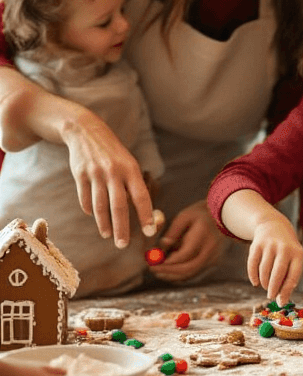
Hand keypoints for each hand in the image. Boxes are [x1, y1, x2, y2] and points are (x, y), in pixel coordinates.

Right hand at [65, 108, 154, 247]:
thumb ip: (134, 186)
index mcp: (130, 169)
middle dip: (122, 228)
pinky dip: (89, 209)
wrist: (86, 131)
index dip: (146, 215)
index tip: (149, 232)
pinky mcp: (80, 174)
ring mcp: (95, 173)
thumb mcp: (128, 164)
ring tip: (108, 235)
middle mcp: (113, 171)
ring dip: (104, 224)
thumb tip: (145, 215)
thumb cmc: (113, 153)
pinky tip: (93, 216)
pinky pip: (85, 198)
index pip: (141, 196)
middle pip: (119, 206)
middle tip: (123, 244)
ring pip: (100, 206)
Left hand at [147, 203, 223, 281]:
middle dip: (168, 272)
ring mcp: (214, 257)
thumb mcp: (185, 217)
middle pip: (188, 268)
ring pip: (192, 273)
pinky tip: (170, 272)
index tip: (152, 263)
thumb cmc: (202, 214)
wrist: (226, 216)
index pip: (184, 254)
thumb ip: (172, 232)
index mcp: (203, 235)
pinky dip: (181, 274)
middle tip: (153, 270)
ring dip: (173, 276)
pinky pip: (195, 272)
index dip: (167, 262)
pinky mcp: (214, 262)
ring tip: (158, 272)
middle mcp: (211, 249)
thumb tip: (160, 248)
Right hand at [247, 218, 302, 303]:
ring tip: (266, 286)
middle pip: (277, 273)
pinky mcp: (257, 244)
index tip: (281, 301)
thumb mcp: (293, 260)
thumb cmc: (286, 251)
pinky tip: (256, 282)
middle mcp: (284, 248)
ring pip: (264, 270)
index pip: (293, 275)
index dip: (286, 290)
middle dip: (273, 288)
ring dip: (264, 282)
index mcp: (297, 254)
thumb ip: (288, 280)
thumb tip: (281, 302)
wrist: (274, 226)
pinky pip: (252, 264)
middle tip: (270, 297)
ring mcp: (270, 245)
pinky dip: (253, 276)